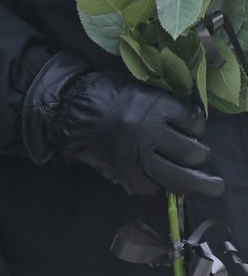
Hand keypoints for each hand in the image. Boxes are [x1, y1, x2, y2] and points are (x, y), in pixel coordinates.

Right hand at [23, 54, 223, 198]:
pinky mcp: (123, 172)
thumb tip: (190, 123)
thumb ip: (164, 104)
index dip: (198, 126)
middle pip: (191, 152)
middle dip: (200, 157)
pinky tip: (159, 181)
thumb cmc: (105, 93)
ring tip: (207, 185)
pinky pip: (149, 187)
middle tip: (200, 158)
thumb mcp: (139, 88)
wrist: (68, 109)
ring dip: (196, 182)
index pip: (193, 120)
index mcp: (155, 106)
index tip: (195, 129)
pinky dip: (157, 186)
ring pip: (177, 177)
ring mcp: (136, 155)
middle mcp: (150, 131)